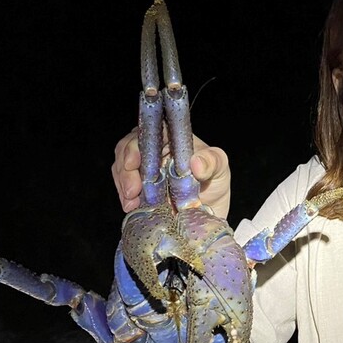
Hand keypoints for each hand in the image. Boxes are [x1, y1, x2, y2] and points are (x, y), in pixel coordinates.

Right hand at [111, 129, 230, 218]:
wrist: (210, 211)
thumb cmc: (215, 183)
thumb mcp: (221, 169)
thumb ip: (213, 162)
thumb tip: (196, 162)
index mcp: (171, 138)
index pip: (148, 131)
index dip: (136, 144)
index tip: (134, 163)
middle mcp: (154, 150)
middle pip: (128, 148)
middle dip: (125, 168)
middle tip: (132, 190)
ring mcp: (144, 168)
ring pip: (121, 167)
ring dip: (123, 184)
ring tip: (131, 202)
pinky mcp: (138, 187)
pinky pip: (123, 187)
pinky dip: (124, 197)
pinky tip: (131, 206)